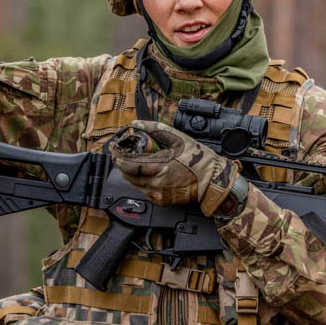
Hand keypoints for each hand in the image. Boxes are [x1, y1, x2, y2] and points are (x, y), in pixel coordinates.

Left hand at [109, 121, 240, 214]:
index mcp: (159, 167)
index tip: (114, 149)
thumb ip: (154, 130)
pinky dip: (142, 182)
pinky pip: (144, 191)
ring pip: (134, 184)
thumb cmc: (197, 159)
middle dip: (122, 164)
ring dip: (131, 173)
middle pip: (128, 175)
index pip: (128, 164)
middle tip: (121, 154)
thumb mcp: (177, 138)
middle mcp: (156, 184)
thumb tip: (137, 123)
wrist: (211, 180)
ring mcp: (158, 194)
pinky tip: (149, 174)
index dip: (117, 156)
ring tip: (135, 162)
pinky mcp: (161, 201)